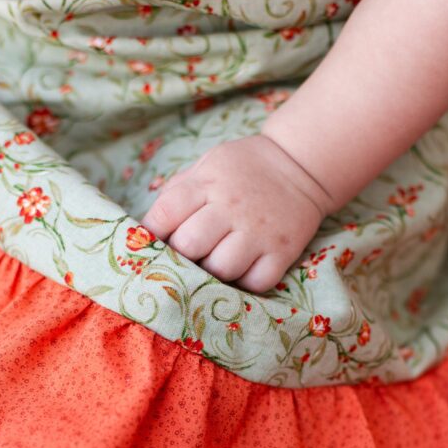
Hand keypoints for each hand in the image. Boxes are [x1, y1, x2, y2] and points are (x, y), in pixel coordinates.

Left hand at [139, 133, 332, 292]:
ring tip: (215, 263)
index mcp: (207, 183)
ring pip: (221, 268)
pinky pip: (256, 282)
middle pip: (190, 245)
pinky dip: (245, 283)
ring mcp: (259, 231)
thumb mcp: (207, 165)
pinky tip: (242, 270)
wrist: (300, 165)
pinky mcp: (282, 251)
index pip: (165, 214)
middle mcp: (232, 207)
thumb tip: (146, 227)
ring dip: (212, 273)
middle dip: (181, 255)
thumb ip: (178, 192)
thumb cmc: (244, 169)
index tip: (152, 244)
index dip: (152, 234)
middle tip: (187, 256)